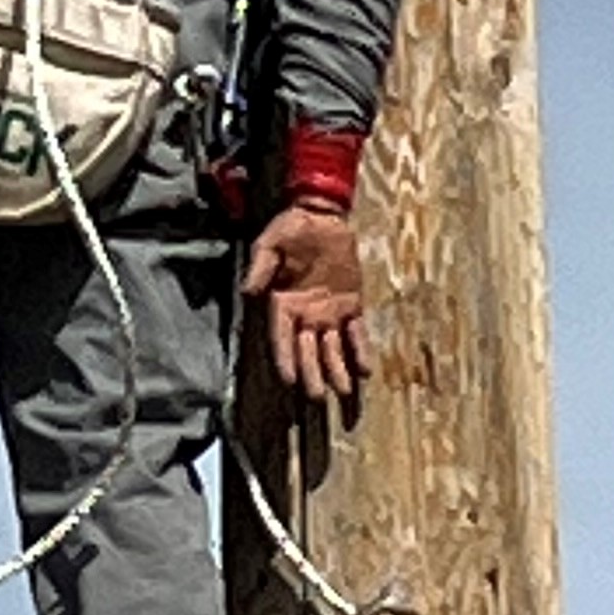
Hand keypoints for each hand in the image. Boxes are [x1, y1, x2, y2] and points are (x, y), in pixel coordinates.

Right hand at [242, 205, 371, 414]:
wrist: (320, 216)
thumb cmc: (290, 230)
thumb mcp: (269, 244)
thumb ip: (261, 268)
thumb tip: (248, 291)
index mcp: (283, 304)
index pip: (281, 338)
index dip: (285, 359)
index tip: (288, 380)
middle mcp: (306, 315)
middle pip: (307, 351)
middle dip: (311, 375)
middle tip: (316, 398)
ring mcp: (330, 313)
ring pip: (333, 349)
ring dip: (337, 370)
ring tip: (343, 392)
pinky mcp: (351, 305)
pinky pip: (357, 333)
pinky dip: (361, 350)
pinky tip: (365, 369)